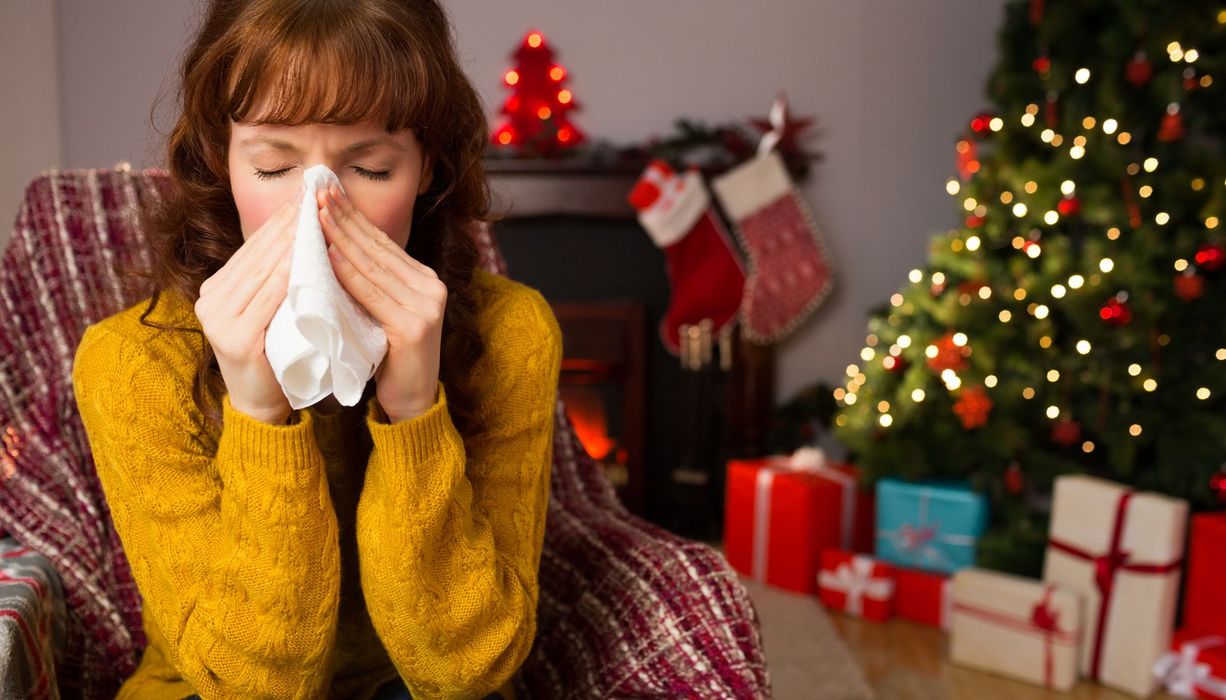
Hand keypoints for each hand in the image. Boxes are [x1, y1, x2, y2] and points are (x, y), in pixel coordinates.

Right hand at [196, 196, 297, 423]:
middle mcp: (210, 300)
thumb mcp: (270, 309)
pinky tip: (301, 259)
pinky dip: (284, 277)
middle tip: (312, 196)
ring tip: (311, 218)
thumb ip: (273, 278)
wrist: (262, 405)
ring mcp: (217, 320)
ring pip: (260, 272)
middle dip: (286, 225)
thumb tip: (300, 231)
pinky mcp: (234, 338)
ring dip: (288, 244)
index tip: (304, 195)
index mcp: (216, 289)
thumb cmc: (275, 354)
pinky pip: (265, 300)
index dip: (279, 221)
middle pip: (256, 255)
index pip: (252, 247)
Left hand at [317, 184, 446, 422]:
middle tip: (316, 192)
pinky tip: (328, 257)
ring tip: (316, 216)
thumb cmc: (388, 357)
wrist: (412, 401)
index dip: (353, 216)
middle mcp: (430, 287)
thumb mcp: (379, 311)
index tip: (326, 192)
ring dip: (341, 238)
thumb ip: (368, 283)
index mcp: (423, 279)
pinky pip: (372, 295)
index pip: (381, 242)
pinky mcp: (414, 328)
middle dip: (344, 218)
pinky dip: (348, 274)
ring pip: (373, 267)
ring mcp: (425, 307)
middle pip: (377, 248)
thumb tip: (331, 245)